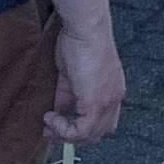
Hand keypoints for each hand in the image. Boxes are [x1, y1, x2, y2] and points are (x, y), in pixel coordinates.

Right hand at [50, 19, 125, 147]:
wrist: (85, 28)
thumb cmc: (78, 42)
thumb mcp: (71, 75)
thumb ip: (67, 95)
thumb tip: (58, 111)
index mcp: (112, 89)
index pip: (102, 121)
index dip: (80, 127)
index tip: (58, 123)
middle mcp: (114, 98)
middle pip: (98, 132)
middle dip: (73, 135)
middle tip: (52, 130)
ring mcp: (107, 102)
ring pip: (91, 135)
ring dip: (66, 134)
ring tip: (49, 124)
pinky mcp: (96, 103)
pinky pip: (81, 131)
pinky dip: (63, 130)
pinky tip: (50, 117)